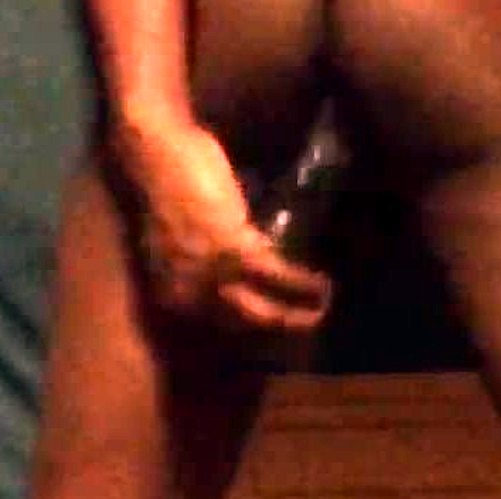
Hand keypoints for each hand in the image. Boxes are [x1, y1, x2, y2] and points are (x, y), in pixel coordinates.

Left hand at [112, 118, 331, 331]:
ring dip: (298, 314)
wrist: (154, 147)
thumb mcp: (180, 234)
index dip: (256, 325)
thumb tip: (238, 265)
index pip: (219, 322)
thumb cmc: (164, 180)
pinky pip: (276, 275)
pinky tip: (322, 284)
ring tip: (324, 308)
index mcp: (170, 288)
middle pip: (244, 322)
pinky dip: (303, 283)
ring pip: (263, 309)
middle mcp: (187, 290)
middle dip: (281, 326)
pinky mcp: (233, 249)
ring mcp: (209, 273)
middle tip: (310, 324)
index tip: (282, 320)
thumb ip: (204, 255)